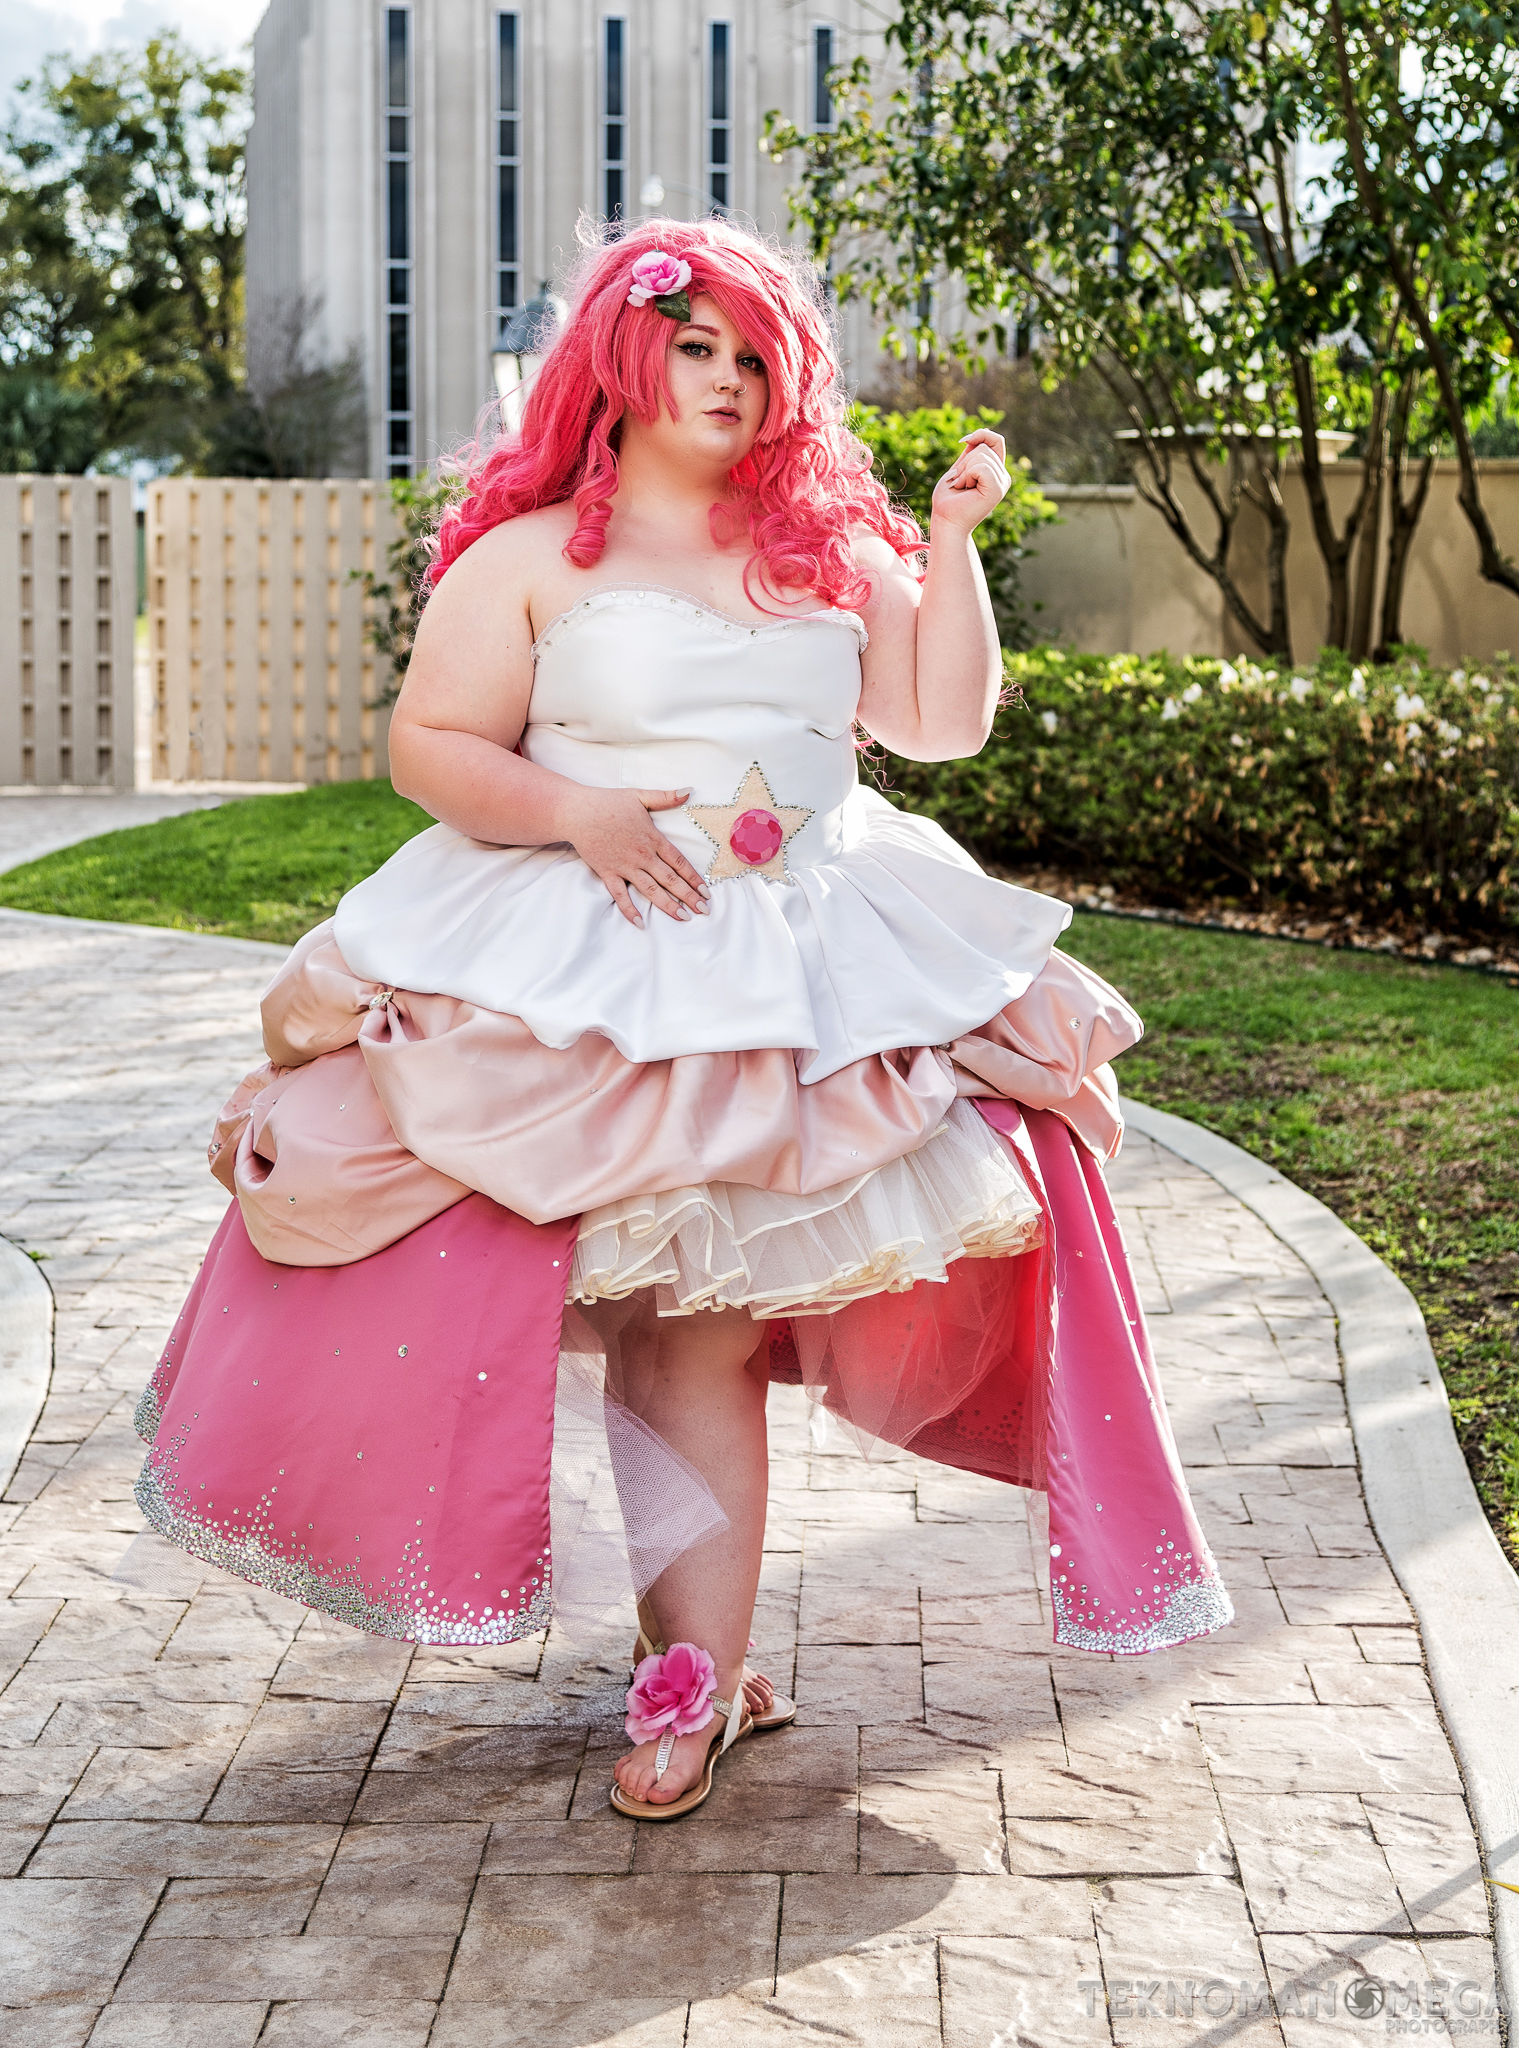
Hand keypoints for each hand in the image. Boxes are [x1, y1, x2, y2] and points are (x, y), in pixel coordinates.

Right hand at [561, 786, 711, 928]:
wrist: (577, 811)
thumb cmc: (608, 802)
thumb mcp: (640, 795)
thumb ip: (666, 797)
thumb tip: (690, 790)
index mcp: (653, 839)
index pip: (679, 862)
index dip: (694, 878)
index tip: (706, 891)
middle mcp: (642, 856)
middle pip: (670, 880)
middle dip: (689, 896)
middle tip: (704, 910)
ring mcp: (625, 866)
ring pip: (650, 890)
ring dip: (668, 905)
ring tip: (683, 917)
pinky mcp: (607, 873)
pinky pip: (620, 896)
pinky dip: (629, 910)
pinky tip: (640, 923)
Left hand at [930, 427, 1011, 535]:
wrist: (945, 522)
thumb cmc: (949, 500)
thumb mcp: (959, 468)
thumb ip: (971, 452)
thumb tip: (985, 430)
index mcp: (995, 471)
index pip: (996, 440)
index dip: (980, 434)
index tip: (963, 441)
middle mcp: (1002, 476)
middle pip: (984, 446)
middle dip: (965, 462)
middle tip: (960, 482)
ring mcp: (1002, 483)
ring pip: (982, 454)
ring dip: (964, 470)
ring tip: (962, 487)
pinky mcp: (997, 489)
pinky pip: (981, 466)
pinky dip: (968, 475)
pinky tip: (966, 489)